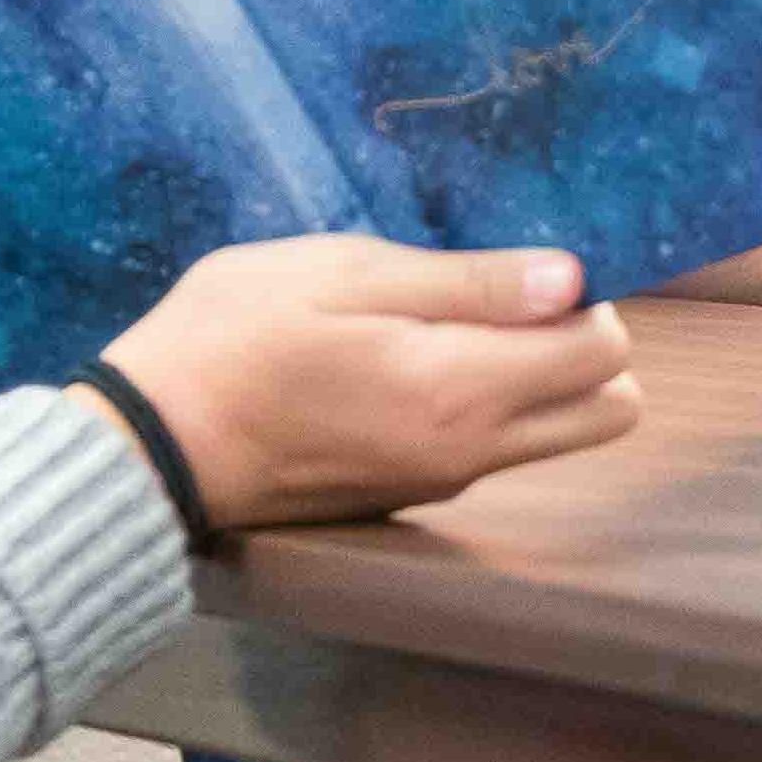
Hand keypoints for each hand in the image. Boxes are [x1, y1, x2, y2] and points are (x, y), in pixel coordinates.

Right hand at [99, 239, 640, 529]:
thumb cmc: (234, 336)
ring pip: (559, 435)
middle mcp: (472, 450)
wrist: (152, 442)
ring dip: (543, 381)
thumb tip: (573, 278)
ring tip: (455, 325)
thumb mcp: (344, 276)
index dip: (586, 299)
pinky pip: (497, 450)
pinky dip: (492, 406)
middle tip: (510, 297)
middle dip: (587, 348)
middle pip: (609, 410)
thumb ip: (468, 284)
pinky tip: (416, 361)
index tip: (526, 267)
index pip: (604, 354)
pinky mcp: (412, 493)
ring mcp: (444, 480)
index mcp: (461, 389)